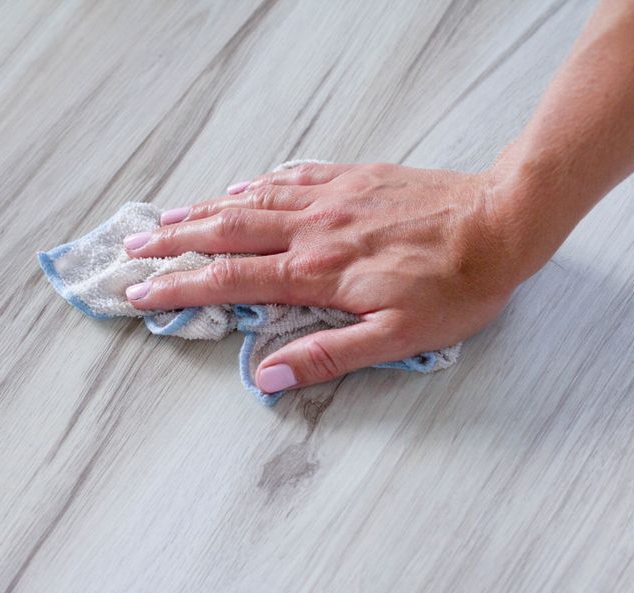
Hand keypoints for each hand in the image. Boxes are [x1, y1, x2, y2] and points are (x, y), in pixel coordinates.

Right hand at [122, 161, 533, 394]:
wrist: (501, 221)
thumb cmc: (458, 285)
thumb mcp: (398, 338)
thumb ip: (328, 355)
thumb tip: (267, 376)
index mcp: (319, 271)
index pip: (232, 280)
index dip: (181, 288)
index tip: (140, 293)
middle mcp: (316, 228)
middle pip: (228, 231)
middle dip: (175, 242)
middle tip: (133, 249)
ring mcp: (335, 197)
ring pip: (254, 200)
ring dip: (205, 209)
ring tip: (167, 217)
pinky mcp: (357, 178)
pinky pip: (295, 175)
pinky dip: (259, 182)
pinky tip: (244, 184)